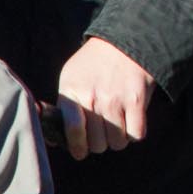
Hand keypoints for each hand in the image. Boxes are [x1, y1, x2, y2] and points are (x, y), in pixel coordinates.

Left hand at [55, 36, 155, 159]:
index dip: (77, 147)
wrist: (126, 41)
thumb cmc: (94, 64)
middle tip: (101, 132)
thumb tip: (54, 139)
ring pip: (117, 142)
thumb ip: (62, 106)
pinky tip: (130, 123)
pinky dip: (134, 133)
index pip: (73, 131)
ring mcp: (117, 100)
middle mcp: (94, 98)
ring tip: (116, 127)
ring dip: (117, 139)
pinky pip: (136, 134)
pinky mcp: (137, 100)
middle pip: (97, 143)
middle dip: (99, 142)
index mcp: (73, 93)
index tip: (81, 152)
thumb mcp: (70, 78)